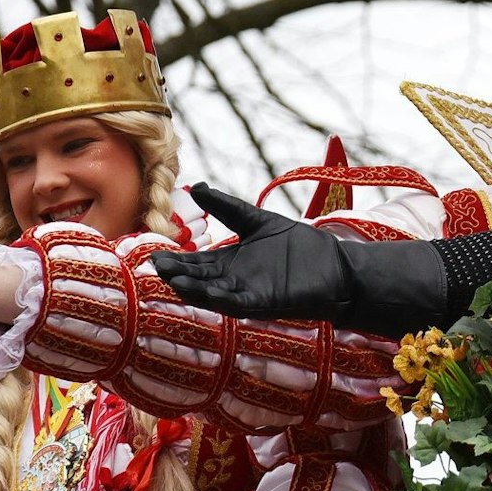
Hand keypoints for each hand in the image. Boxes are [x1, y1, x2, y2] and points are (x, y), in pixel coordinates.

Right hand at [153, 185, 356, 320]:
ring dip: (195, 288)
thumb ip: (227, 208)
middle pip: (200, 278)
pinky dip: (224, 299)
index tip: (155, 254)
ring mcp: (248, 293)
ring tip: (174, 280)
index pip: (197, 261)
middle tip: (157, 267)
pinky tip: (210, 293)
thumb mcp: (257, 221)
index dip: (177, 259)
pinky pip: (240, 303)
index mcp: (231, 262)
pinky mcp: (266, 302)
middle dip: (179, 273)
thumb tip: (196, 187)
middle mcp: (234, 281)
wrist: (336, 266)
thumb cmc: (300, 246)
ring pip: (214, 293)